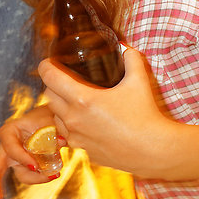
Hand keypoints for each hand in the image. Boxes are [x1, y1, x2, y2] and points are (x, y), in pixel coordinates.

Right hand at [0, 104, 64, 198]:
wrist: (51, 120)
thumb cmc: (46, 117)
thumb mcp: (49, 119)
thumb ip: (54, 130)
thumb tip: (61, 142)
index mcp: (9, 132)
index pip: (10, 148)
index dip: (21, 158)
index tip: (36, 167)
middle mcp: (8, 147)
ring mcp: (15, 159)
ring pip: (21, 175)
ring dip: (37, 178)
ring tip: (56, 174)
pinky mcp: (24, 166)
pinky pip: (31, 176)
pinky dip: (41, 177)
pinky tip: (53, 174)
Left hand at [38, 48, 169, 176]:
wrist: (153, 150)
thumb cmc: (145, 116)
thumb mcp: (139, 81)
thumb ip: (131, 58)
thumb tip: (125, 48)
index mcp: (82, 99)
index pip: (49, 77)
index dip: (46, 66)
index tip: (49, 62)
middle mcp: (73, 119)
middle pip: (48, 96)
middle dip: (53, 85)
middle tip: (64, 79)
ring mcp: (76, 137)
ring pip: (56, 117)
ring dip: (60, 107)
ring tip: (75, 100)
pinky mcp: (83, 150)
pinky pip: (68, 134)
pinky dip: (72, 125)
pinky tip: (86, 121)